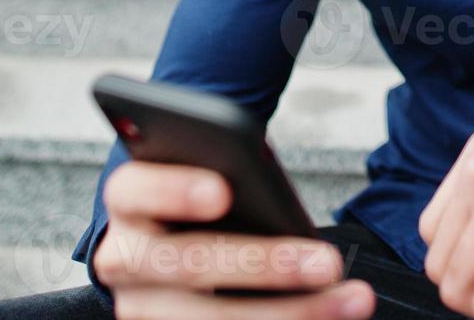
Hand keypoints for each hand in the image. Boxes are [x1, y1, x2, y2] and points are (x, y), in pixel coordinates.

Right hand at [95, 161, 375, 318]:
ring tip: (352, 298)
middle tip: (327, 262)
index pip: (136, 189)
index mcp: (128, 198)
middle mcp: (122, 257)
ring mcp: (140, 307)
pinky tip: (332, 315)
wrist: (166, 235)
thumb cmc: (198, 191)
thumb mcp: (201, 169)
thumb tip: (263, 193)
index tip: (224, 191)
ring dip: (292, 312)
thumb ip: (224, 171)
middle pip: (188, 264)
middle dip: (264, 264)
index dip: (175, 190)